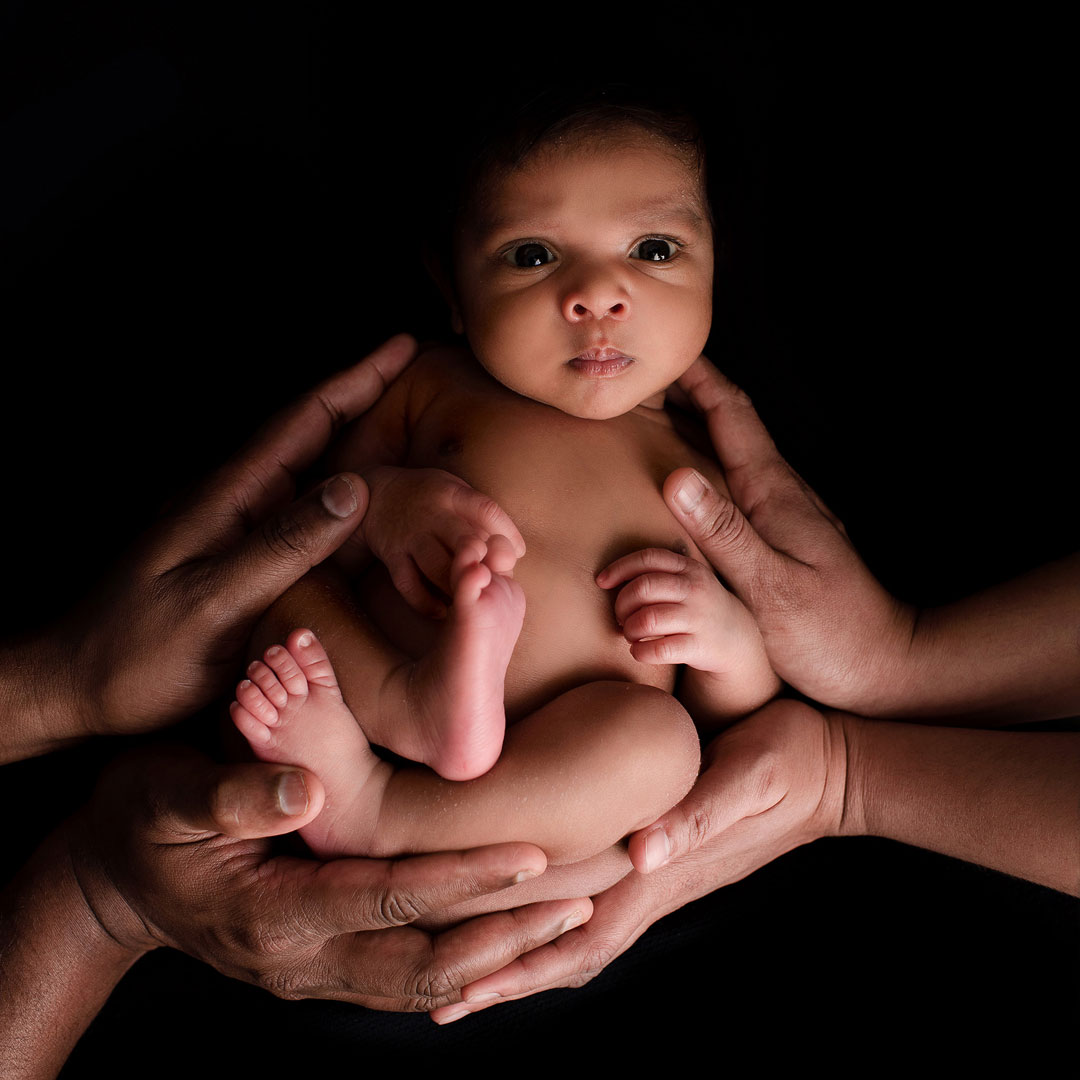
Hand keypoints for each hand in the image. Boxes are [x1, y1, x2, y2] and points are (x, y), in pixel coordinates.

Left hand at [25, 335, 417, 753]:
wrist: (78, 684)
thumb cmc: (139, 652)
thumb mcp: (214, 601)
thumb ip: (282, 546)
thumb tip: (353, 489)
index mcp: (228, 497)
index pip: (303, 421)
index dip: (356, 382)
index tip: (401, 348)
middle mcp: (232, 499)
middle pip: (308, 432)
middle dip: (362, 397)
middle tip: (412, 373)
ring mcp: (231, 524)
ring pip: (305, 467)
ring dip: (352, 438)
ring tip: (401, 423)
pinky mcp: (232, 553)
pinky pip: (296, 505)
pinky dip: (336, 488)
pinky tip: (355, 499)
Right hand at [73, 746, 592, 1011]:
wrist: (106, 882)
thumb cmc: (139, 825)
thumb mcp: (167, 797)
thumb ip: (232, 796)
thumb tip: (305, 790)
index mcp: (270, 914)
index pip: (388, 898)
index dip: (462, 876)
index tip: (534, 854)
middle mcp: (301, 960)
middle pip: (427, 959)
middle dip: (510, 931)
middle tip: (588, 897)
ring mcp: (312, 973)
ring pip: (425, 980)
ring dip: (500, 953)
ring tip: (572, 918)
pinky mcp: (320, 967)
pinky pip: (405, 978)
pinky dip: (463, 966)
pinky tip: (508, 945)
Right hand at [358, 466, 524, 615]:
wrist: (377, 496)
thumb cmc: (430, 498)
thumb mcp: (455, 491)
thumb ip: (479, 517)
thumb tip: (511, 552)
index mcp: (452, 495)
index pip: (486, 510)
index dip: (507, 532)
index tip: (517, 553)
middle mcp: (431, 514)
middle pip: (463, 540)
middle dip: (482, 563)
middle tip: (493, 580)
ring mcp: (410, 536)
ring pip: (437, 567)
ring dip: (457, 588)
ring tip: (472, 600)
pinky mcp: (392, 556)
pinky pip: (408, 584)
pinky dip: (425, 602)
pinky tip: (442, 612)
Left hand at [430, 699, 846, 1020]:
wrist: (827, 767)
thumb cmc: (787, 761)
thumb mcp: (749, 777)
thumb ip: (701, 814)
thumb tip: (644, 850)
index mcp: (660, 875)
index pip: (582, 939)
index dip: (522, 967)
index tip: (463, 987)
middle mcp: (649, 886)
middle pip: (569, 955)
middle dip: (506, 979)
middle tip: (438, 1001)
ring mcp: (655, 876)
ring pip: (579, 937)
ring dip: (523, 960)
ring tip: (464, 974)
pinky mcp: (660, 857)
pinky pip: (597, 906)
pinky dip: (554, 926)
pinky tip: (527, 919)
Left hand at [597, 546, 778, 719]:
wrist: (736, 639)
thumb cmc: (695, 606)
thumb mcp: (684, 580)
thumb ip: (654, 573)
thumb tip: (606, 579)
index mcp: (688, 567)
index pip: (648, 558)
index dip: (619, 568)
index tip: (602, 582)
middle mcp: (695, 589)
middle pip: (643, 588)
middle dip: (622, 604)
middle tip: (620, 617)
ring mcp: (699, 618)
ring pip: (647, 619)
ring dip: (629, 630)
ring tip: (630, 635)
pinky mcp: (700, 646)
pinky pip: (659, 649)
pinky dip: (640, 652)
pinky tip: (638, 652)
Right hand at [663, 357, 915, 711]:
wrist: (885, 667)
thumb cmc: (829, 635)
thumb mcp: (770, 587)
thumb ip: (724, 532)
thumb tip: (676, 475)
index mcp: (775, 495)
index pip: (732, 416)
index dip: (696, 378)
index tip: (660, 351)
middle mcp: (782, 494)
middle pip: (732, 424)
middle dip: (689, 393)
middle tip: (643, 378)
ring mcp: (787, 514)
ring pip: (735, 452)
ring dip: (698, 426)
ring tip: (657, 416)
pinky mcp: (785, 538)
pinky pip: (737, 483)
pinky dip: (708, 464)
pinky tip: (692, 483)